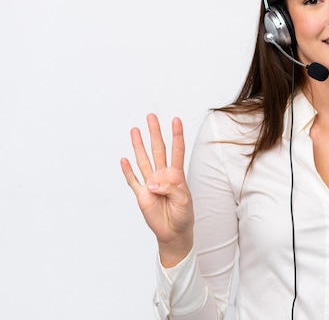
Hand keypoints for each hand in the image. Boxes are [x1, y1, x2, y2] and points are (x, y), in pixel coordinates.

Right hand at [121, 113, 193, 266]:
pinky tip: (124, 159)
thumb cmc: (183, 215)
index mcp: (176, 175)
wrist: (174, 232)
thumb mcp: (184, 200)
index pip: (177, 151)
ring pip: (144, 160)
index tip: (176, 120)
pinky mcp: (141, 195)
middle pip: (158, 150)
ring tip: (135, 130)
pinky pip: (133, 181)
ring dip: (139, 146)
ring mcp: (151, 184)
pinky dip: (128, 170)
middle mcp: (162, 175)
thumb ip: (170, 188)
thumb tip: (152, 183)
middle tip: (151, 117)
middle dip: (155, 133)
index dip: (177, 135)